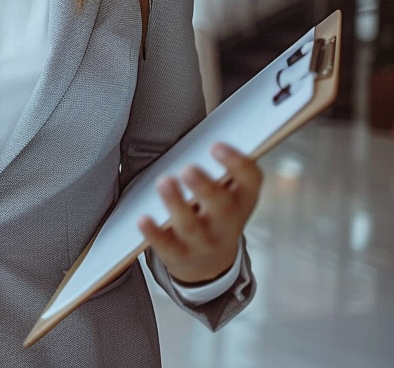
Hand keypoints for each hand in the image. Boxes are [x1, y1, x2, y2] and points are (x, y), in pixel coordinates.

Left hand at [139, 143, 261, 284]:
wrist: (210, 264)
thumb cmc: (214, 213)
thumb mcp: (228, 193)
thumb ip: (219, 169)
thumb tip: (201, 129)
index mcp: (242, 200)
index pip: (250, 181)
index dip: (238, 163)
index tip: (216, 145)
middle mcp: (227, 223)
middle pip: (221, 206)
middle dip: (205, 187)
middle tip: (188, 168)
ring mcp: (203, 241)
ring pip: (190, 225)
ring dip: (176, 203)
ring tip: (164, 182)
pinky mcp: (178, 255)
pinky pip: (166, 245)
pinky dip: (153, 232)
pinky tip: (143, 218)